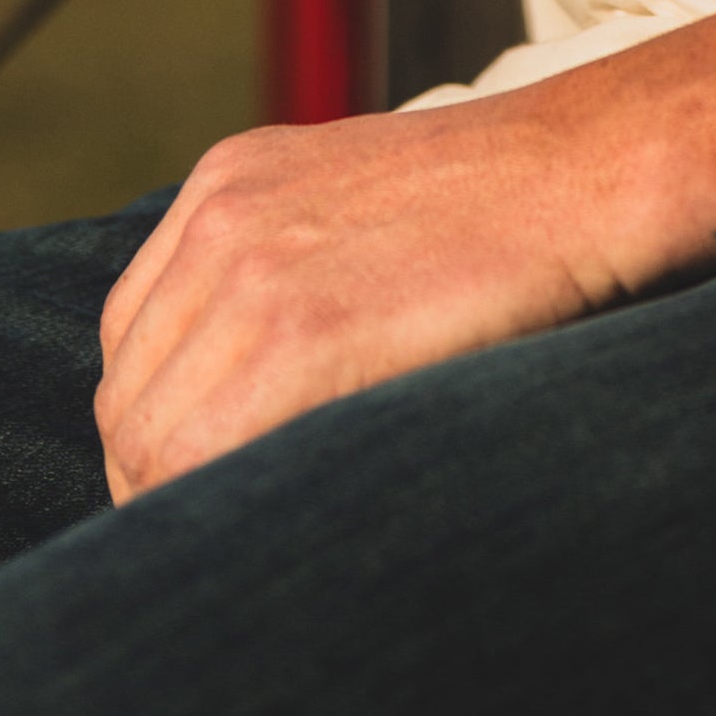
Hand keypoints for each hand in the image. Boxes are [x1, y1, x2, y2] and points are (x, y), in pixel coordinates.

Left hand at [93, 95, 626, 500]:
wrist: (589, 172)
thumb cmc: (501, 210)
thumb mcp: (360, 203)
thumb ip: (288, 266)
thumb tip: (244, 399)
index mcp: (228, 183)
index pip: (133, 340)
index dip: (157, 423)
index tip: (202, 480)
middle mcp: (220, 219)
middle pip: (126, 395)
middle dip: (157, 478)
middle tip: (222, 533)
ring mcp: (252, 272)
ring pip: (148, 438)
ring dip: (184, 502)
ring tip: (248, 543)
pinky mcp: (302, 333)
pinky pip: (202, 454)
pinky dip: (219, 502)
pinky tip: (274, 522)